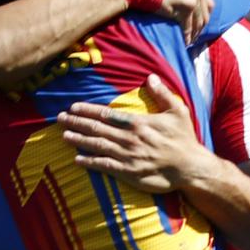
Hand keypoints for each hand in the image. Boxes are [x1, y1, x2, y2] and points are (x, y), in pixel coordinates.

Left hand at [59, 73, 214, 192]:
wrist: (190, 167)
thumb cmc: (184, 138)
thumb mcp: (178, 111)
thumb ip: (162, 93)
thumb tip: (150, 77)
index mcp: (138, 123)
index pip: (106, 114)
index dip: (87, 110)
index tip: (73, 106)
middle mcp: (129, 138)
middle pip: (96, 129)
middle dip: (76, 122)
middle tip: (59, 118)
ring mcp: (127, 156)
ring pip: (97, 146)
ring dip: (78, 139)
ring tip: (63, 135)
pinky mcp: (128, 173)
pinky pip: (104, 166)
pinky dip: (89, 162)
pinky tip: (77, 159)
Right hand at [154, 0, 213, 44]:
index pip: (205, 0)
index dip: (203, 13)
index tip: (199, 21)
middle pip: (205, 12)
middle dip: (201, 25)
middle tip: (196, 34)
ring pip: (198, 21)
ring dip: (195, 33)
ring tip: (191, 41)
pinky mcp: (186, 9)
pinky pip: (188, 27)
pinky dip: (187, 36)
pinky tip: (185, 42)